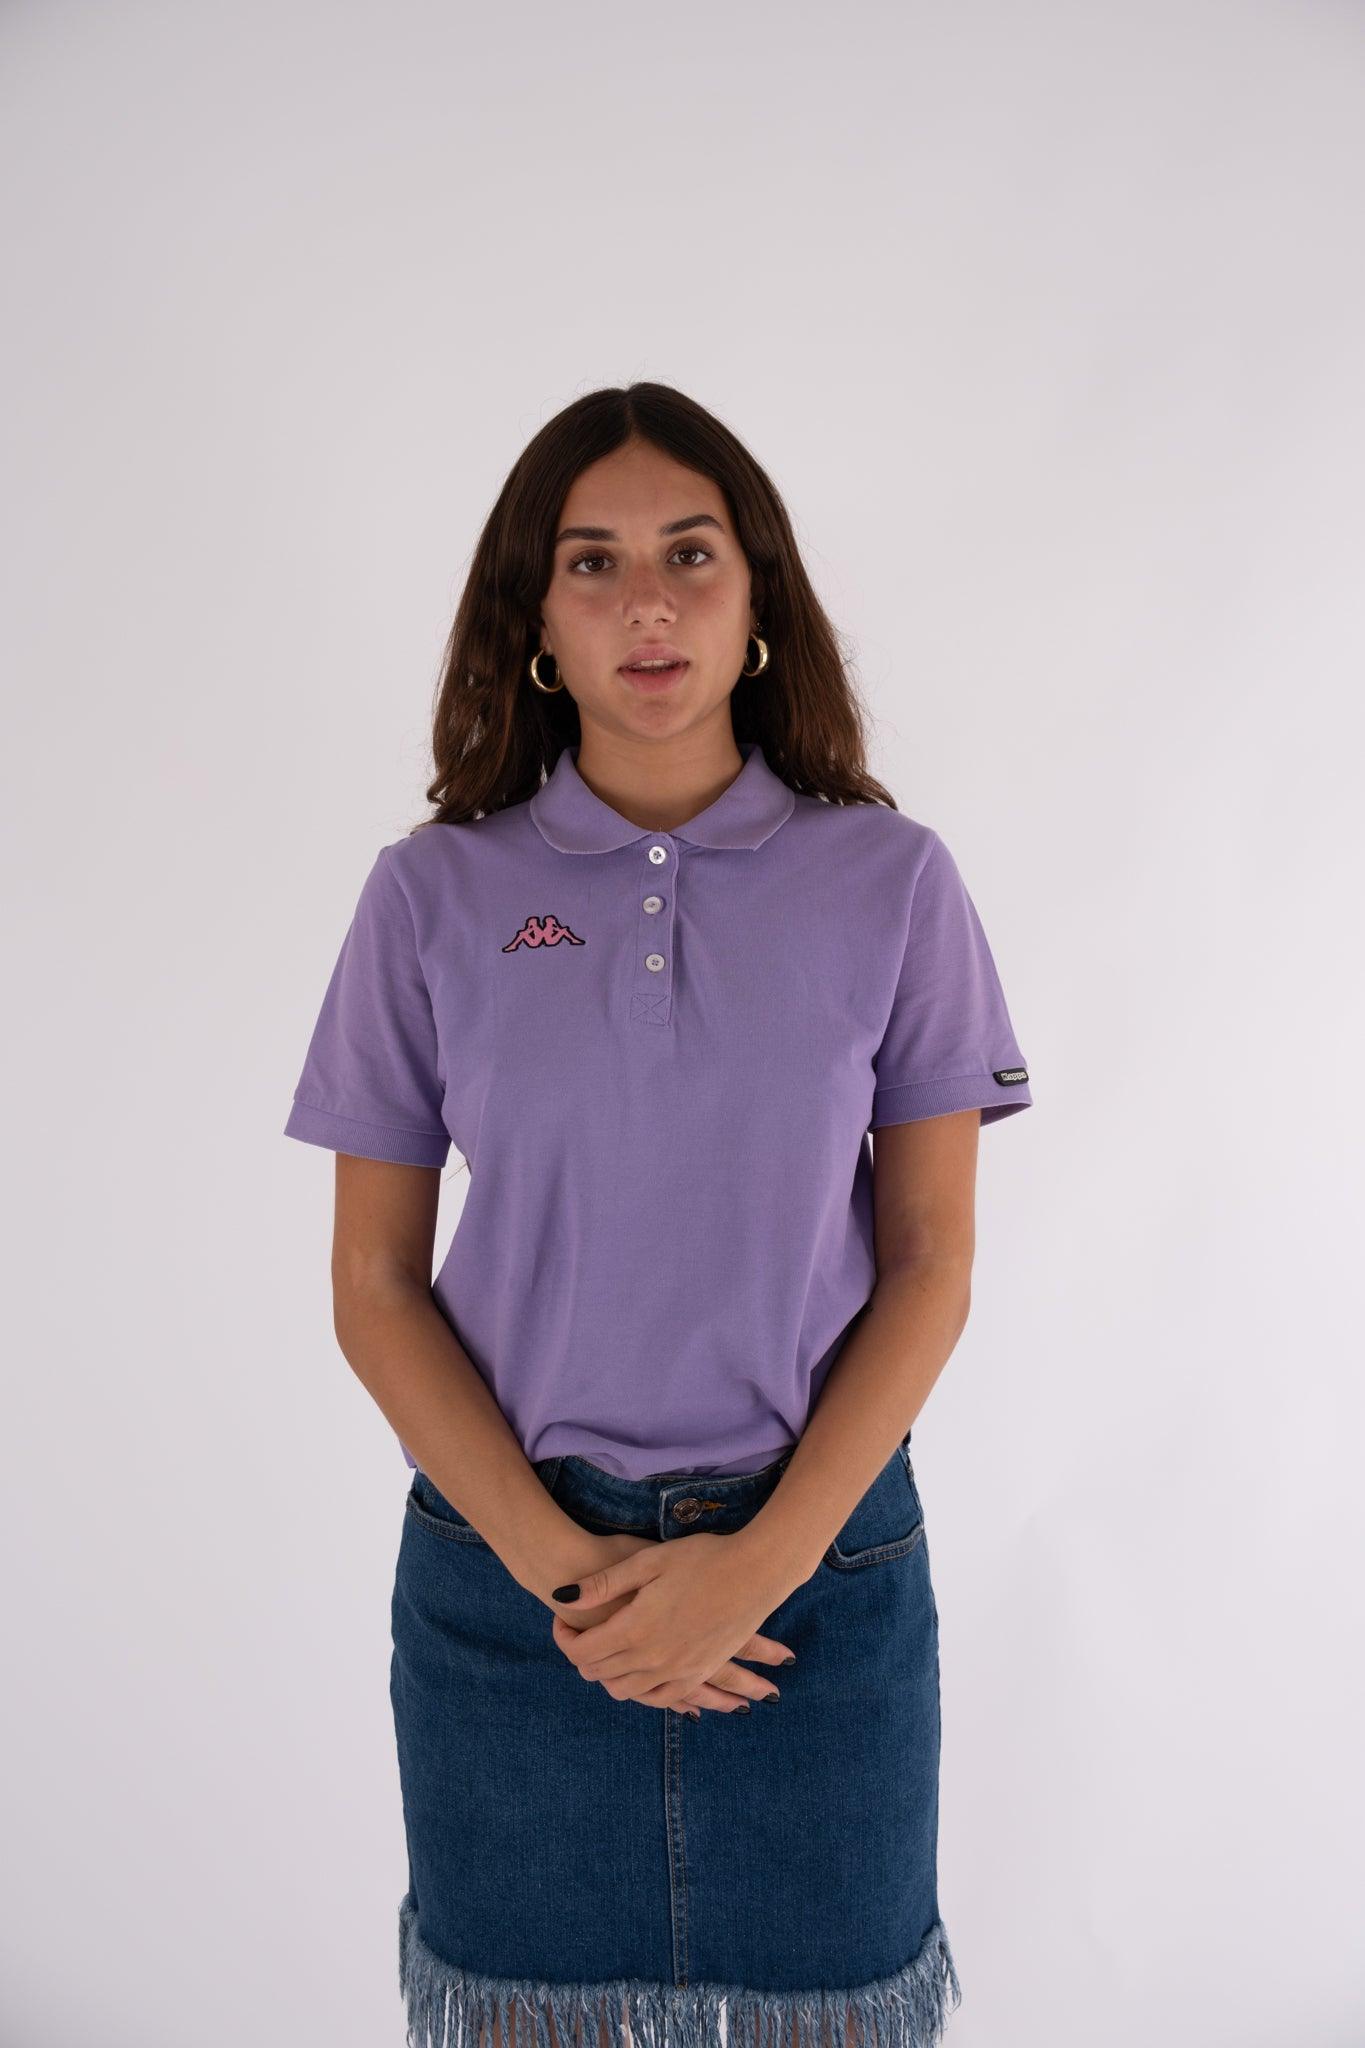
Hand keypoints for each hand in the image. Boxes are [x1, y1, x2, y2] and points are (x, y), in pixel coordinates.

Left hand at [547, 1530, 796, 1713]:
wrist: (756, 1571)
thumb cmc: (702, 1558)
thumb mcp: (648, 1560)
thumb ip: (604, 1583)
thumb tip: (562, 1596)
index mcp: (635, 1629)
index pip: (581, 1652)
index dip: (564, 1637)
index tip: (563, 1617)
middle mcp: (653, 1658)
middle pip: (600, 1674)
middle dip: (582, 1655)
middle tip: (581, 1631)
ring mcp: (678, 1670)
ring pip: (627, 1692)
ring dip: (609, 1676)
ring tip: (607, 1651)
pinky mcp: (700, 1673)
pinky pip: (662, 1699)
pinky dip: (644, 1693)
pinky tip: (640, 1677)